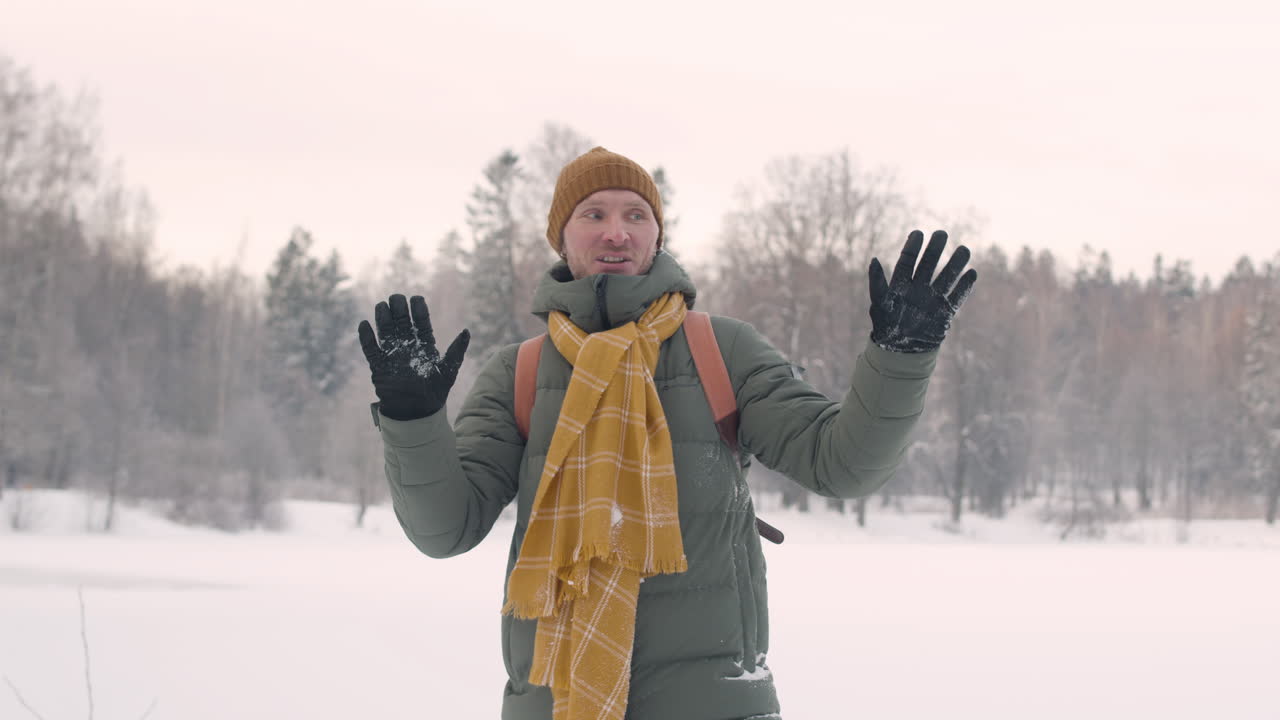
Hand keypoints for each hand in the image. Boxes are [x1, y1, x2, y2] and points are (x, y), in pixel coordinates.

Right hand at [357, 294, 469, 420]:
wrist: (417, 412)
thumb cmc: (435, 392)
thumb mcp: (449, 370)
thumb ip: (456, 350)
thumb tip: (466, 331)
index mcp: (424, 344)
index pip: (420, 321)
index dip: (418, 309)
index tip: (416, 299)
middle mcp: (407, 345)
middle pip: (400, 321)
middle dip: (398, 308)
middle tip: (396, 298)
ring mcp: (392, 354)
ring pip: (385, 330)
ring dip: (382, 317)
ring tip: (382, 306)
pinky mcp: (378, 365)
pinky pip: (370, 349)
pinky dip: (366, 337)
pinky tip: (364, 325)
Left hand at [868, 230, 976, 352]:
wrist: (899, 352)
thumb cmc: (885, 326)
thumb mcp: (879, 303)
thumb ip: (877, 282)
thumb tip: (873, 259)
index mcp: (901, 284)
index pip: (907, 260)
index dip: (912, 247)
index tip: (918, 233)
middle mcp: (918, 288)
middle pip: (929, 264)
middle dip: (935, 249)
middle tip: (942, 234)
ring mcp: (932, 299)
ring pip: (946, 277)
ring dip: (955, 264)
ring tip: (964, 250)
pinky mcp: (944, 312)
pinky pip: (957, 297)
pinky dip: (965, 287)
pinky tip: (972, 273)